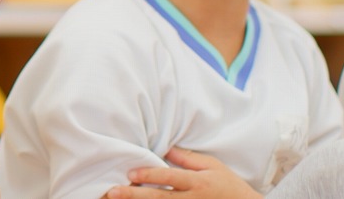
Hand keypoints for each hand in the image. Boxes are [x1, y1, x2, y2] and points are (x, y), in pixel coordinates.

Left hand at [106, 148, 262, 198]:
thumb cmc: (230, 185)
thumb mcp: (212, 166)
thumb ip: (188, 158)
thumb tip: (164, 149)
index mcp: (197, 183)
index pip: (169, 178)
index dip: (149, 175)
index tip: (130, 173)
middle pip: (159, 198)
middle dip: (135, 195)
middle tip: (113, 192)